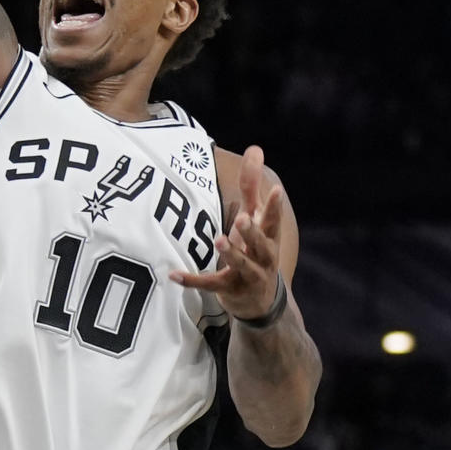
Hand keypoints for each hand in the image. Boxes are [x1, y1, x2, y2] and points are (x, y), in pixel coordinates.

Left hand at [170, 145, 283, 319]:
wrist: (260, 300)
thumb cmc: (255, 247)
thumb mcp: (255, 217)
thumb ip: (251, 186)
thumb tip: (255, 148)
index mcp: (269, 238)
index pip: (274, 221)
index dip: (275, 207)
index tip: (276, 191)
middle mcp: (264, 258)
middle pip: (260, 244)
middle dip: (252, 232)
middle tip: (243, 218)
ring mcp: (248, 276)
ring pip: (241, 265)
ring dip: (231, 254)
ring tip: (219, 240)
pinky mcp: (230, 290)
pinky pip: (210, 285)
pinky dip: (192, 280)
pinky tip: (174, 274)